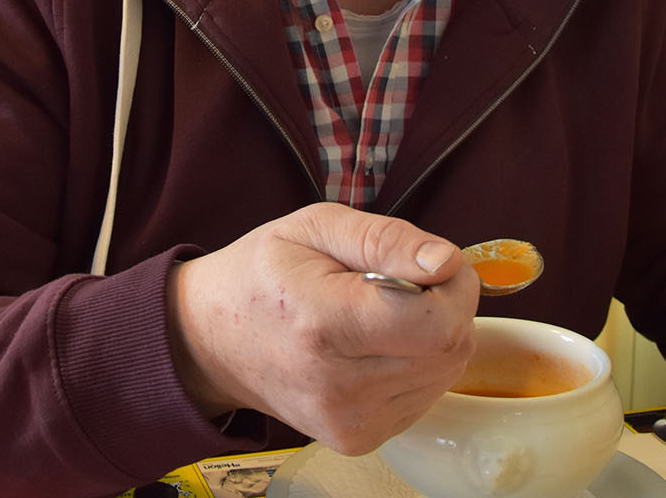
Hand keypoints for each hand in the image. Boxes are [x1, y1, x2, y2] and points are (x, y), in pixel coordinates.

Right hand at [169, 202, 479, 454]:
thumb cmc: (263, 273)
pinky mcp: (359, 439)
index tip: (426, 264)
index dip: (453, 285)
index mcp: (324, 325)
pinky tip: (374, 346)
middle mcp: (339, 387)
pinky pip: (425, 394)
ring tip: (378, 314)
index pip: (438, 322)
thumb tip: (446, 263)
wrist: (212, 340)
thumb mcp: (315, 227)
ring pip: (444, 371)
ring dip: (431, 335)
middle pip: (450, 348)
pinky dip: (415, 364)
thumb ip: (386, 239)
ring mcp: (349, 421)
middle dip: (444, 304)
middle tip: (400, 282)